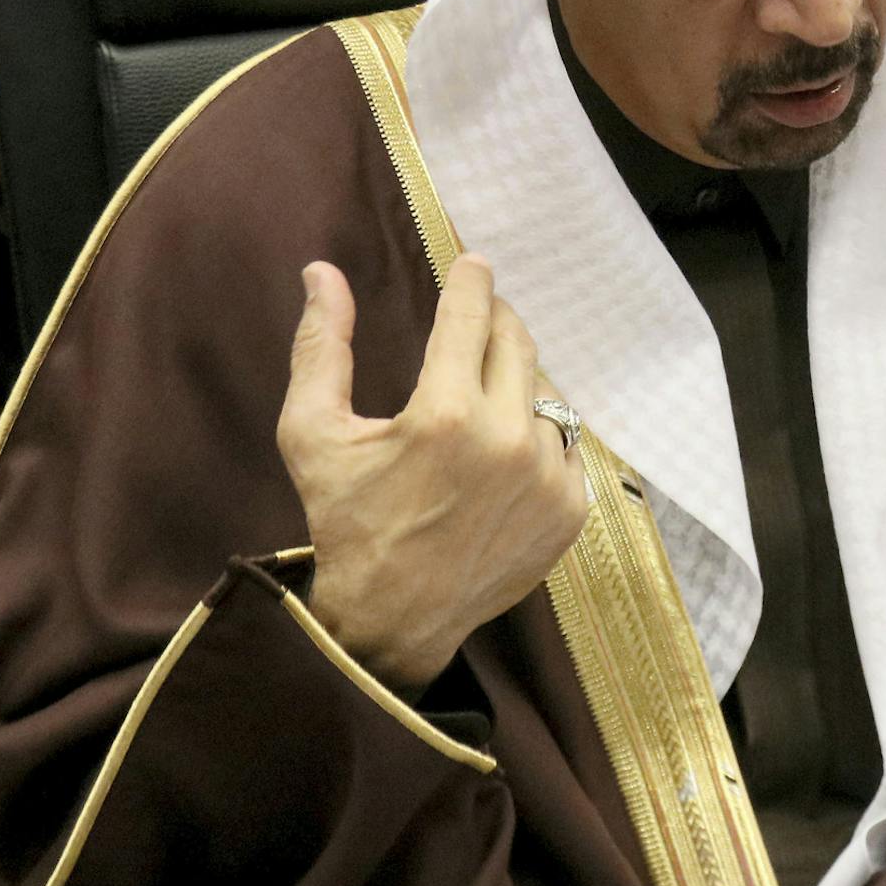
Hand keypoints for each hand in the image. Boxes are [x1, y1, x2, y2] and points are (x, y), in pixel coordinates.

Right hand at [278, 255, 589, 692]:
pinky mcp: (571, 510)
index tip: (473, 263)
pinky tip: (504, 451)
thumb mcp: (313, 434)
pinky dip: (537, 437)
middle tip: (476, 322)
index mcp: (446, 414)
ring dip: (516, 383)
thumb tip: (323, 270)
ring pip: (545, 394)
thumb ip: (322, 346)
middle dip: (495, 323)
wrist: (393, 623)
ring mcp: (548, 479)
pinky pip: (564, 445)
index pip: (472, 315)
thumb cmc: (347, 523)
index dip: (472, 281)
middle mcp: (507, 440)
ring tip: (482, 397)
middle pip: (517, 344)